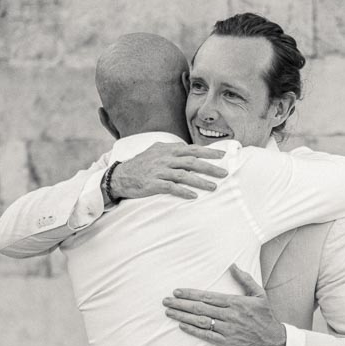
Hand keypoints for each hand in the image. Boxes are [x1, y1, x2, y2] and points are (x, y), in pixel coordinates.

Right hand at [110, 142, 227, 200]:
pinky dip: (183, 192)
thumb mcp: (155, 151)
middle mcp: (165, 158)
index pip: (192, 149)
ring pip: (184, 175)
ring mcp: (159, 171)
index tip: (223, 155)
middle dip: (210, 167)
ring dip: (200, 181)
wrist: (120, 176)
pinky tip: (193, 196)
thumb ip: (171, 150)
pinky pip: (171, 188)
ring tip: (213, 187)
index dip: (208, 152)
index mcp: (167, 150)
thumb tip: (187, 149)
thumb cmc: (140, 164)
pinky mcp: (153, 184)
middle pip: (192, 161)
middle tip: (224, 173)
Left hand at [163, 265, 286, 345]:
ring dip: (183, 317)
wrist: (274, 339)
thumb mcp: (259, 294)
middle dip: (181, 304)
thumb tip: (233, 265)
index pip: (208, 296)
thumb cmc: (265, 316)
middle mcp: (230, 315)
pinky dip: (194, 331)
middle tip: (166, 301)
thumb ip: (245, 279)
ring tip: (169, 313)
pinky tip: (182, 326)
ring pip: (201, 322)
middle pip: (200, 308)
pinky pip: (207, 336)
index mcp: (236, 302)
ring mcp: (228, 330)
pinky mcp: (228, 343)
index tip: (177, 292)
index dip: (190, 294)